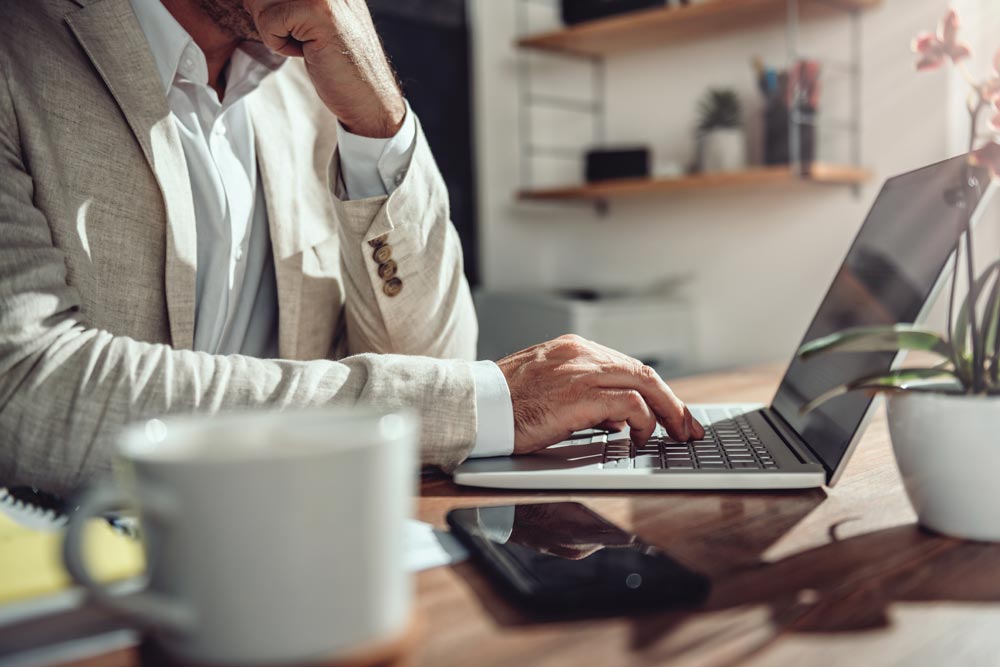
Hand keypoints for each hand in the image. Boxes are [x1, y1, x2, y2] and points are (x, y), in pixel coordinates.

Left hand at [245, 0, 405, 137]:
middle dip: (268, 17)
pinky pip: (269, 22)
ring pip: (260, 1)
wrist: (368, 97)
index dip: (268, 9)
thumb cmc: (339, 63)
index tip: (296, 27)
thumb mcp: (311, 19)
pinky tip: (308, 52)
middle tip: (302, 37)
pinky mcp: (318, 10)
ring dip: (273, 30)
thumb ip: (287, 1)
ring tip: (307, 44)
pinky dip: (280, 45)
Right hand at [497, 335, 704, 454]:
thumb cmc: (502, 405)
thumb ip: (583, 397)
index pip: (627, 366)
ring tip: (674, 436)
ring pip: (645, 384)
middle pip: (644, 373)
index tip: (669, 411)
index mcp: (573, 349)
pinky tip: (641, 438)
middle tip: (689, 426)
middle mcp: (581, 353)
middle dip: (672, 402)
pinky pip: (631, 405)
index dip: (654, 391)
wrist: (474, 406)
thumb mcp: (547, 391)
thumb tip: (616, 419)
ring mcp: (582, 370)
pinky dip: (644, 422)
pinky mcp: (581, 394)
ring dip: (666, 413)